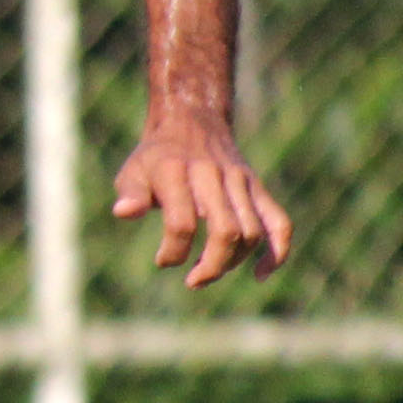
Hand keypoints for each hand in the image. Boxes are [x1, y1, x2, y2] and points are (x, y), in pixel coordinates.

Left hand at [110, 114, 293, 287]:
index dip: (173, 252)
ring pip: (251, 231)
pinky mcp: (258, 188)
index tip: (163, 260)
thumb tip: (123, 212)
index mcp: (177, 172)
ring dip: (233, 262)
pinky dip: (276, 251)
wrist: (192, 122)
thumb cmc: (155, 158)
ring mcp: (240, 181)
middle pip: (226, 231)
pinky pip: (279, 222)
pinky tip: (259, 274)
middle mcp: (213, 176)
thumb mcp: (133, 171)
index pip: (182, 223)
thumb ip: (130, 193)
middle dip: (211, 266)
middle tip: (193, 281)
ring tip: (208, 272)